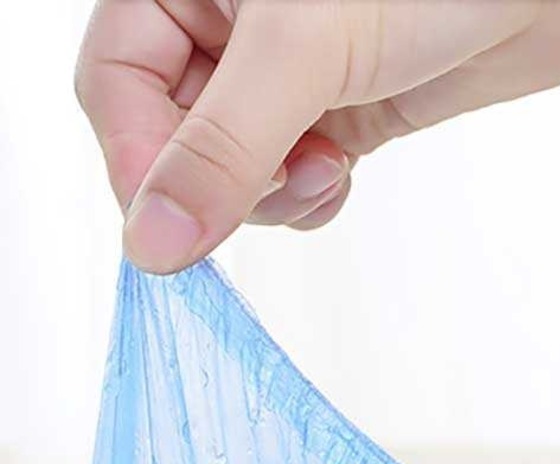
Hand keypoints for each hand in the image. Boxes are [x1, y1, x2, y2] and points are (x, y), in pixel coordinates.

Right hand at [75, 0, 559, 274]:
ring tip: (329, 167)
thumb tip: (153, 244)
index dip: (139, 163)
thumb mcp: (302, 51)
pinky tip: (343, 175)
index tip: (172, 231)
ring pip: (238, 167)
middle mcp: (231, 25)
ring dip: (273, 194)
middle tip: (279, 185)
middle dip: (222, 180)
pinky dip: (311, 196)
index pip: (117, 85)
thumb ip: (224, 150)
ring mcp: (290, 73)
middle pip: (174, 136)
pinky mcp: (343, 110)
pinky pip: (296, 177)